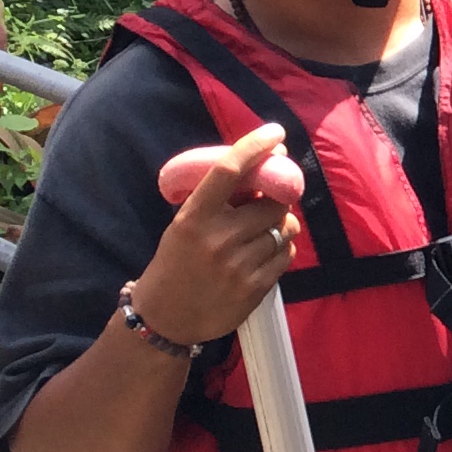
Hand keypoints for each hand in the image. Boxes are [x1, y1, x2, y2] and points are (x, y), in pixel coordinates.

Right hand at [135, 125, 302, 345]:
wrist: (165, 318)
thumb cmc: (176, 264)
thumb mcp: (184, 226)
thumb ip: (217, 202)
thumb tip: (262, 169)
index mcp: (194, 217)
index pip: (228, 169)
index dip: (255, 145)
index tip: (276, 132)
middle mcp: (217, 238)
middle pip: (272, 203)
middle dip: (276, 201)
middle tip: (268, 205)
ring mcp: (238, 264)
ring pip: (284, 229)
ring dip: (280, 227)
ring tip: (261, 235)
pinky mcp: (255, 287)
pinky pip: (286, 255)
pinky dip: (281, 250)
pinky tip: (263, 256)